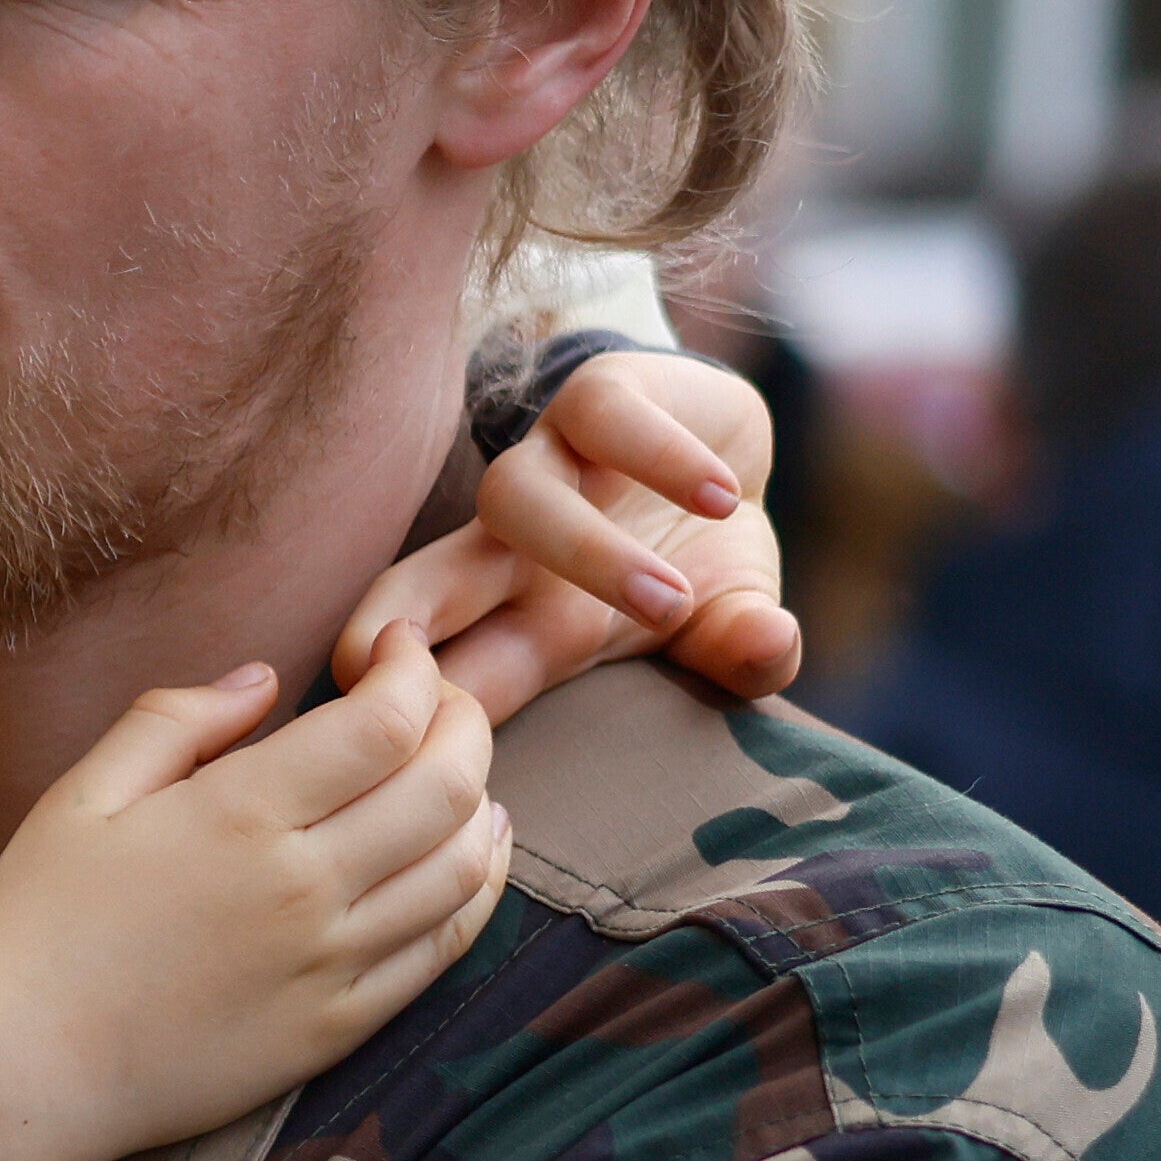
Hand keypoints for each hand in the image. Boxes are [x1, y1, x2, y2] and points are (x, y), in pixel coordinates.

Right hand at [0, 626, 507, 1160]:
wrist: (22, 1072)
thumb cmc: (38, 926)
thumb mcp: (80, 796)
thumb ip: (175, 721)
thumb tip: (266, 679)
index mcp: (239, 815)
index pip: (384, 722)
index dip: (413, 669)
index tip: (397, 649)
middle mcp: (304, 887)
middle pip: (446, 785)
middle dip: (463, 723)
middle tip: (438, 702)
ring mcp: (330, 964)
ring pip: (461, 867)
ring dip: (482, 802)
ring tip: (461, 773)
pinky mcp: (337, 1027)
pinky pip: (443, 949)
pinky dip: (476, 891)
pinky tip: (470, 858)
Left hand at [343, 347, 801, 715]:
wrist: (727, 455)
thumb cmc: (703, 568)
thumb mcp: (727, 627)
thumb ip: (741, 656)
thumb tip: (769, 647)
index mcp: (532, 630)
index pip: (454, 681)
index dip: (426, 719)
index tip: (422, 764)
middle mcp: (515, 553)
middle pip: (418, 590)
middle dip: (391, 628)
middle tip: (392, 673)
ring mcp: (550, 466)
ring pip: (515, 502)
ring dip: (585, 556)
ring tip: (674, 598)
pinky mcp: (596, 396)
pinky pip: (601, 416)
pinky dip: (659, 456)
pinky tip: (721, 498)